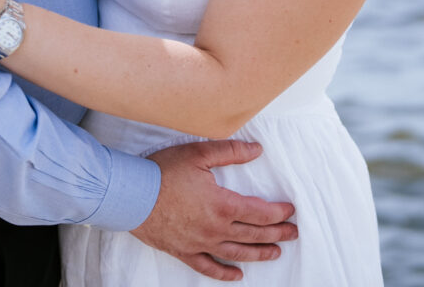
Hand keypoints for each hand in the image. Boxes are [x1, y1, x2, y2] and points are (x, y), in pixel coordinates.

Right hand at [132, 140, 296, 281]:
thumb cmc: (163, 172)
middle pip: (254, 235)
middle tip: (293, 233)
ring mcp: (200, 243)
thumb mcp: (198, 154)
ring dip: (259, 254)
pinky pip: (208, 267)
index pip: (260, 212)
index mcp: (223, 205)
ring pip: (236, 253)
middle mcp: (215, 228)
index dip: (279, 213)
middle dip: (277, 234)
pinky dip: (224, 273)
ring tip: (275, 253)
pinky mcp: (184, 251)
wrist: (131, 195)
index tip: (291, 211)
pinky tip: (237, 276)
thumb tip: (257, 149)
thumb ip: (231, 151)